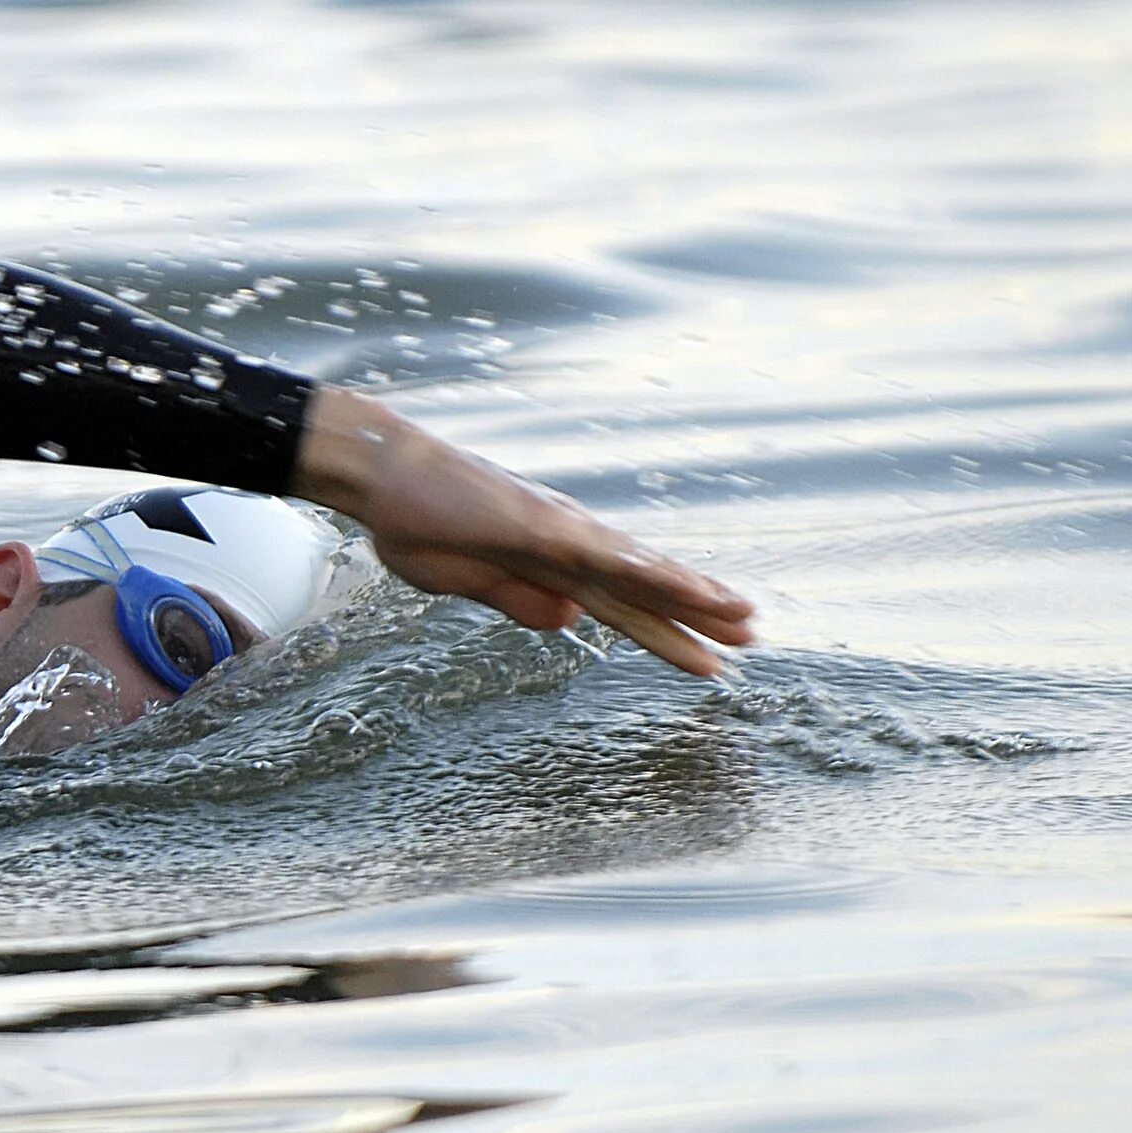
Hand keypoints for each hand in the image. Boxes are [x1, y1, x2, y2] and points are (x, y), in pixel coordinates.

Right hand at [291, 386, 755, 677]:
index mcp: (546, 562)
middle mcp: (566, 543)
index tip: (707, 655)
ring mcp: (558, 532)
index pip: (619, 603)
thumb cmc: (413, 521)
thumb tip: (569, 620)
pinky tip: (684, 588)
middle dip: (697, 615)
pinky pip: (604, 557)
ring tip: (741, 619)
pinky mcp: (542, 526)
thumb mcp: (465, 581)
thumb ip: (516, 599)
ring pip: (638, 572)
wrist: (380, 476)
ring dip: (691, 595)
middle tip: (751, 636)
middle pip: (643, 588)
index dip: (663, 630)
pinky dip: (648, 574)